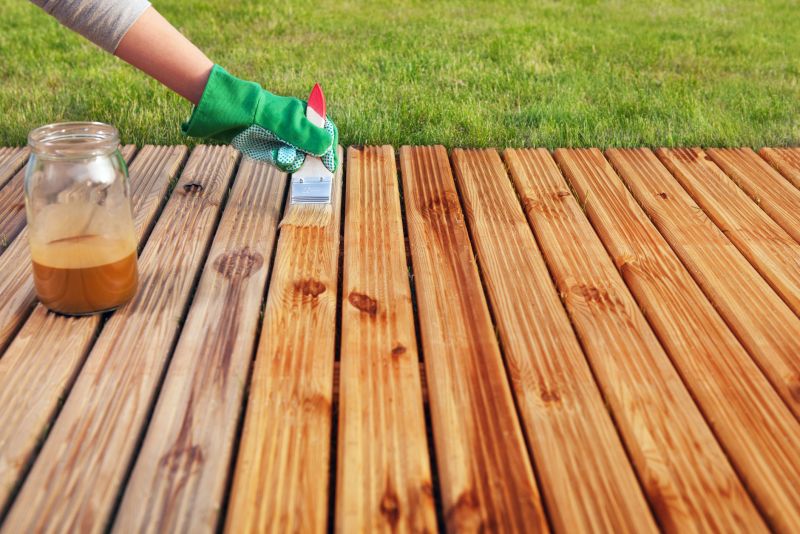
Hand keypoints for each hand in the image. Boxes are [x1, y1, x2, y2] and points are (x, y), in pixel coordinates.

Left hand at [181, 65, 337, 171]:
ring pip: (301, 158)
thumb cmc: (264, 117)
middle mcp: (301, 128)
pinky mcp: (276, 148)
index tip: (330, 166)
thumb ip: (310, 137)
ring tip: (279, 154)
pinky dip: (281, 162)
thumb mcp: (290, 126)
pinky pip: (286, 161)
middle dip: (309, 159)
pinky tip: (273, 155)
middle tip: (300, 160)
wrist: (233, 117)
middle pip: (316, 150)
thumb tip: (328, 148)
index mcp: (309, 116)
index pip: (328, 133)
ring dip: (292, 160)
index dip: (330, 150)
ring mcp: (288, 139)